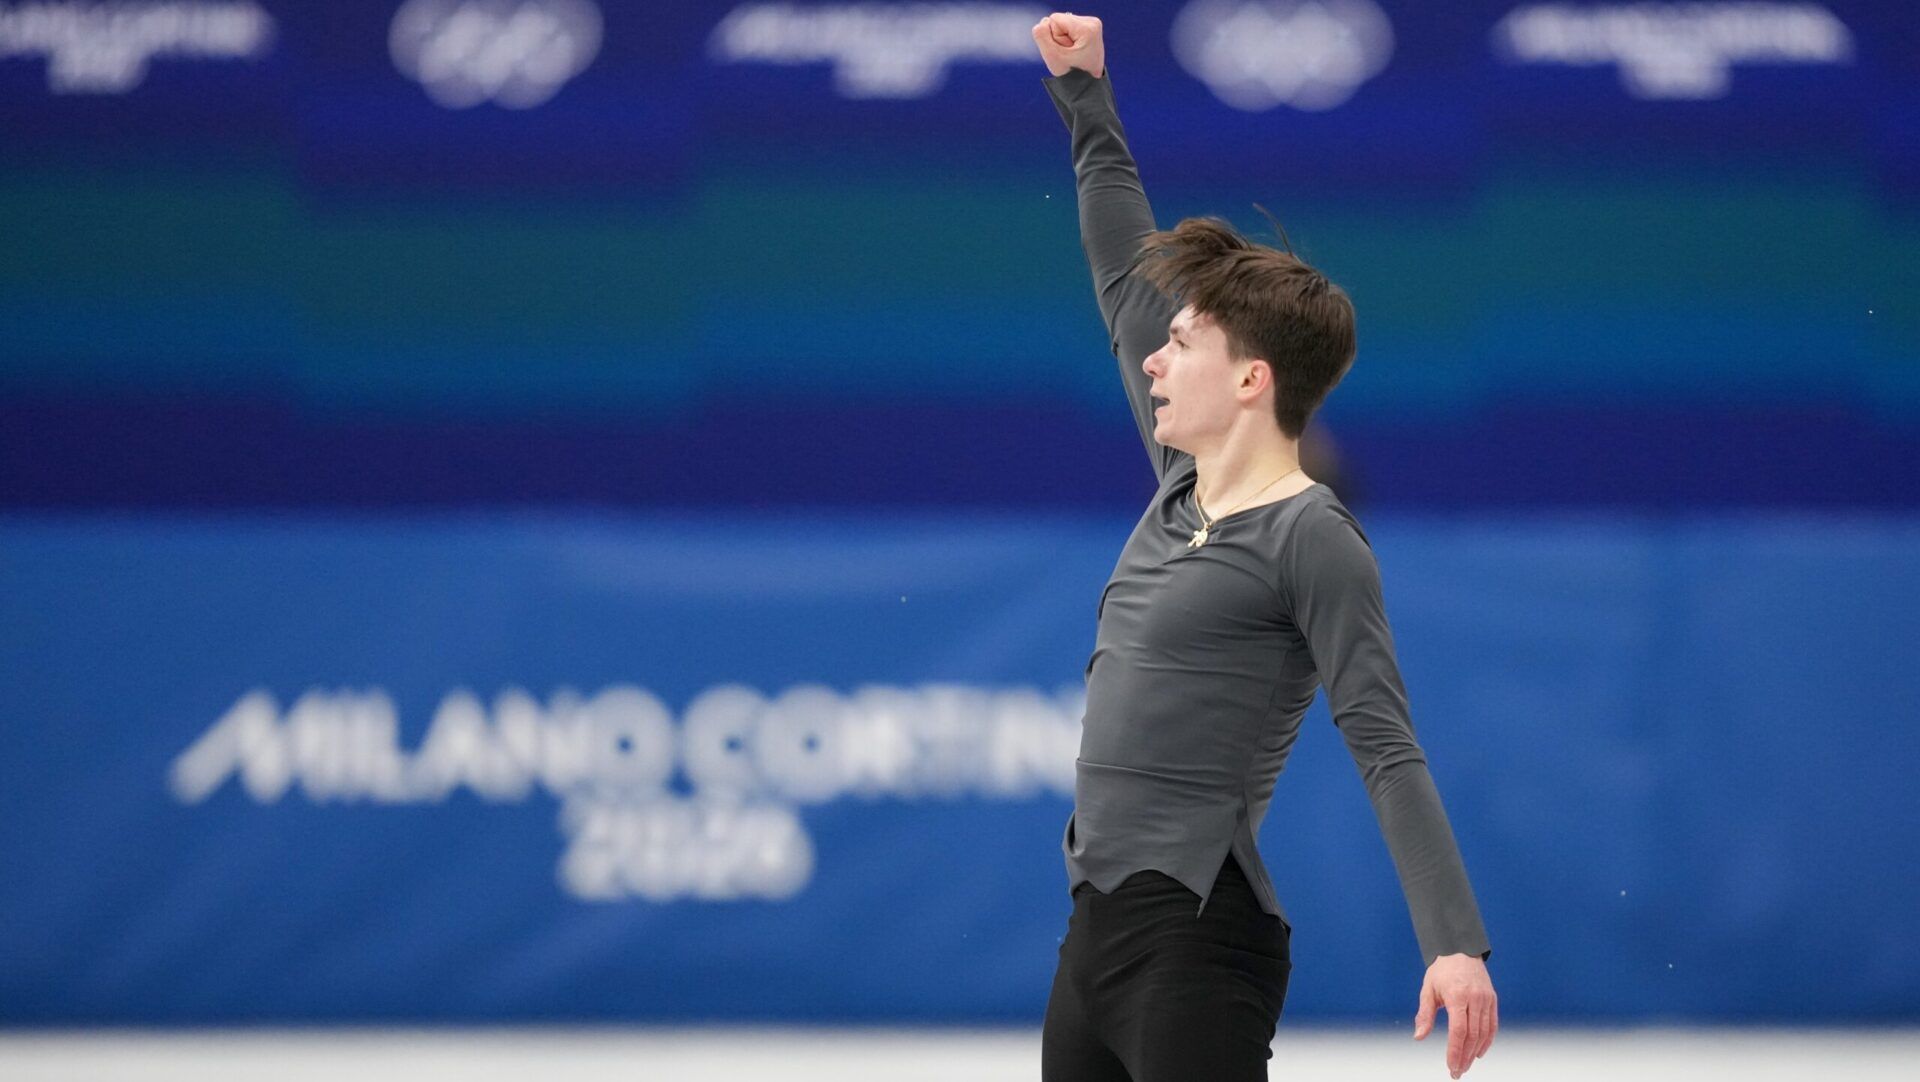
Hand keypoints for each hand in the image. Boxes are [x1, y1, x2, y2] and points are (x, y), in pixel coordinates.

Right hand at [1031, 12, 1104, 78]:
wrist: (1088, 85)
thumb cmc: (1072, 75)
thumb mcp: (1053, 57)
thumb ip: (1041, 36)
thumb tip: (1043, 23)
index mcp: (1087, 28)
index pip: (1054, 20)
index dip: (1054, 39)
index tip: (1066, 53)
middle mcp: (1092, 22)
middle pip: (1059, 21)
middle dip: (1059, 39)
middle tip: (1069, 55)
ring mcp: (1092, 25)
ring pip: (1062, 24)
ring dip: (1062, 40)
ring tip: (1072, 54)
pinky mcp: (1088, 28)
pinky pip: (1067, 28)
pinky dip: (1067, 40)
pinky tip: (1074, 51)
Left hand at [1413, 952, 1497, 1077]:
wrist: (1460, 950)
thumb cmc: (1442, 971)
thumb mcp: (1428, 990)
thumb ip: (1425, 1014)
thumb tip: (1419, 1036)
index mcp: (1457, 996)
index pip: (1458, 1030)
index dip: (1455, 1051)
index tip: (1451, 1065)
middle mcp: (1475, 998)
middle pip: (1472, 1035)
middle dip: (1465, 1056)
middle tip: (1457, 1071)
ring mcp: (1486, 999)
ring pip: (1484, 1032)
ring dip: (1475, 1052)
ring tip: (1466, 1065)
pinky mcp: (1492, 999)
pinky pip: (1493, 1025)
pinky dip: (1487, 1041)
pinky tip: (1479, 1052)